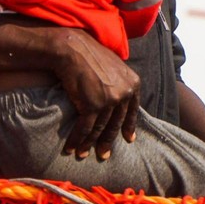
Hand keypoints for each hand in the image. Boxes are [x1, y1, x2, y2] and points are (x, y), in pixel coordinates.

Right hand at [39, 26, 139, 159]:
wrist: (72, 48)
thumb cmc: (89, 54)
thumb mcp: (114, 65)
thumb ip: (120, 81)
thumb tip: (120, 94)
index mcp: (133, 83)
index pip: (132, 110)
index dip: (129, 126)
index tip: (128, 139)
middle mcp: (125, 93)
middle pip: (115, 123)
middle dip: (108, 141)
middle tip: (103, 155)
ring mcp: (110, 101)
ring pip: (99, 129)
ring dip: (90, 144)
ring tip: (82, 154)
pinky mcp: (93, 106)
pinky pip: (85, 128)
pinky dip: (77, 140)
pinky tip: (71, 147)